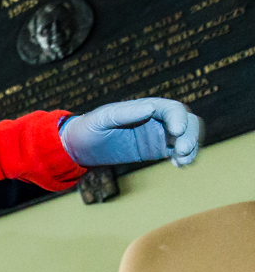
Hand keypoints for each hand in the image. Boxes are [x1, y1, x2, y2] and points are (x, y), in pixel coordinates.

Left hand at [60, 98, 201, 167]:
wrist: (79, 147)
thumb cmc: (88, 128)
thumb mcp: (102, 119)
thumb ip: (124, 114)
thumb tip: (151, 108)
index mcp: (146, 107)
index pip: (172, 109)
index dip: (178, 118)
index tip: (176, 132)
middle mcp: (157, 119)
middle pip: (187, 122)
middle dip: (190, 135)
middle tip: (181, 151)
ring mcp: (159, 135)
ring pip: (187, 136)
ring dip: (191, 147)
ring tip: (181, 160)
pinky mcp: (157, 150)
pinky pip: (178, 151)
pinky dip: (185, 156)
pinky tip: (179, 164)